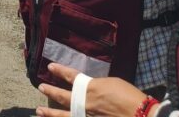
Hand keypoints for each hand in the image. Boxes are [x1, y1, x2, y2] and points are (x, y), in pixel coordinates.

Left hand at [36, 63, 152, 116]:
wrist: (140, 115)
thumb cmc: (130, 97)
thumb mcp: (112, 83)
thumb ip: (98, 86)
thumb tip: (91, 88)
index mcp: (91, 88)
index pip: (71, 76)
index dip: (60, 71)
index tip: (51, 67)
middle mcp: (85, 103)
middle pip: (63, 96)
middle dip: (51, 91)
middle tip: (41, 87)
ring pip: (63, 115)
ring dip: (50, 113)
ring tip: (39, 110)